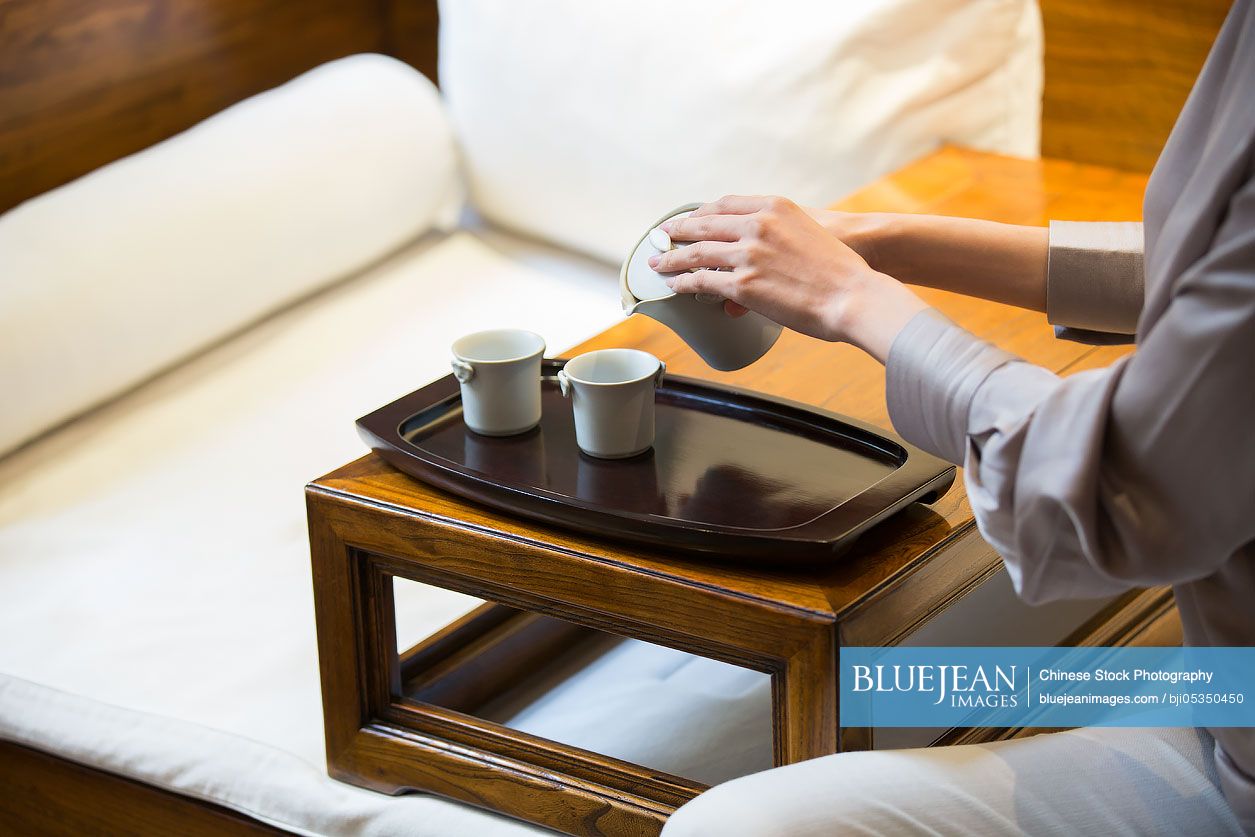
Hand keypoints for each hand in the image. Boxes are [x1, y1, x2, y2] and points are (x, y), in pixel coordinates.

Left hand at [648, 195, 926, 358]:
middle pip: (704, 223)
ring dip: (671, 256)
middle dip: (679, 230)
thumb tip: (760, 256)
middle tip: (662, 234)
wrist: (855, 295)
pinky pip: (701, 281)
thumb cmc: (840, 271)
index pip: (725, 204)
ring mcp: (748, 254)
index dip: (702, 212)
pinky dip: (682, 282)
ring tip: (657, 260)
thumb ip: (774, 242)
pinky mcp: (743, 285)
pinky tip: (673, 285)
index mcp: (774, 207)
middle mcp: (757, 225)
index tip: (690, 218)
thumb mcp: (806, 237)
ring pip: (696, 252)